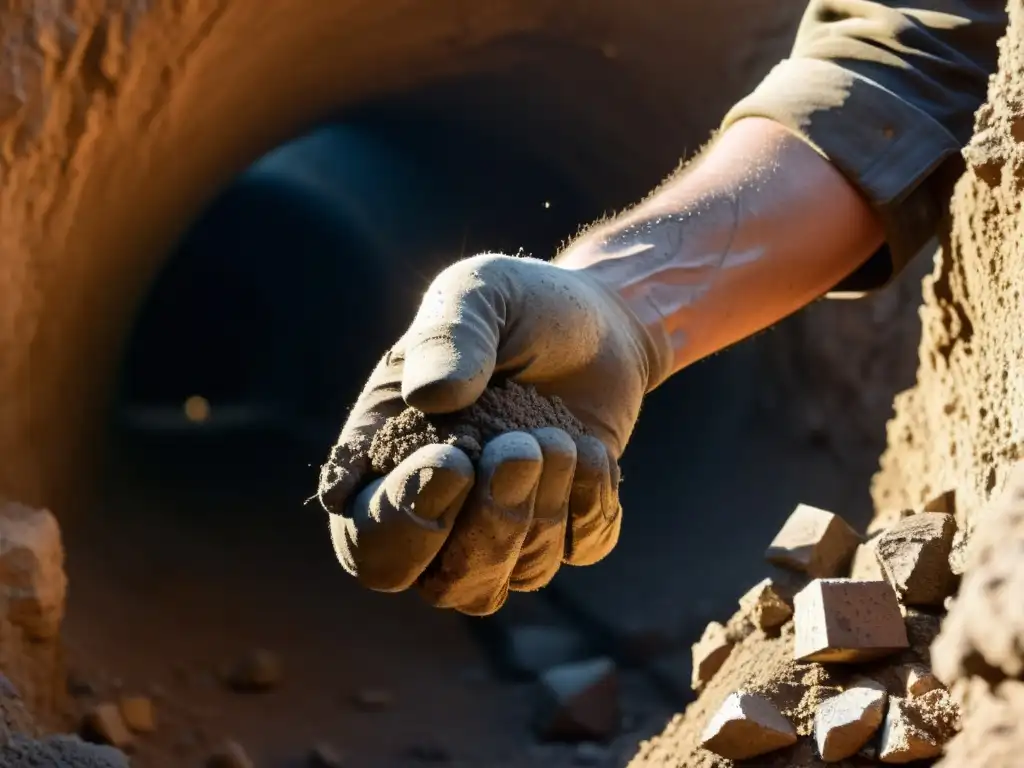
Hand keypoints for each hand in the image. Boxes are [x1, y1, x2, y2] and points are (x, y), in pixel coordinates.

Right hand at [317, 253, 667, 614]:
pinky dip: (591, 504)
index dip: (401, 521)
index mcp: (386, 458)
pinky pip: (578, 551)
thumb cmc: (518, 305)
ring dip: (540, 510)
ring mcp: (503, 523)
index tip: (453, 456)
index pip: (364, 538)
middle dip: (479, 533)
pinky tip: (590, 451)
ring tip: (557, 435)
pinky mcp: (566, 524)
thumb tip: (431, 396)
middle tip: (516, 453)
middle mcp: (438, 507)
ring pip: (511, 578)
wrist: (600, 318)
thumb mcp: (477, 293)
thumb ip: (449, 334)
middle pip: (435, 584)